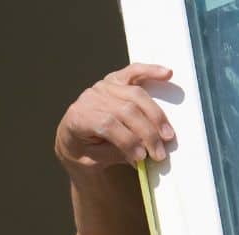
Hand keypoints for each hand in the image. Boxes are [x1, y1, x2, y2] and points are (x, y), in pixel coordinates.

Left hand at [55, 63, 176, 175]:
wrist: (71, 138)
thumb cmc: (83, 151)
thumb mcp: (92, 159)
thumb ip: (115, 154)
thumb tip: (144, 154)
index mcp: (79, 118)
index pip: (108, 125)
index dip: (128, 141)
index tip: (143, 157)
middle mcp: (90, 98)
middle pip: (126, 110)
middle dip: (147, 133)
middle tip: (160, 152)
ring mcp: (103, 86)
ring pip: (136, 96)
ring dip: (156, 115)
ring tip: (167, 134)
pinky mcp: (115, 80)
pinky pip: (134, 71)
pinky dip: (151, 71)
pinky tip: (167, 74)